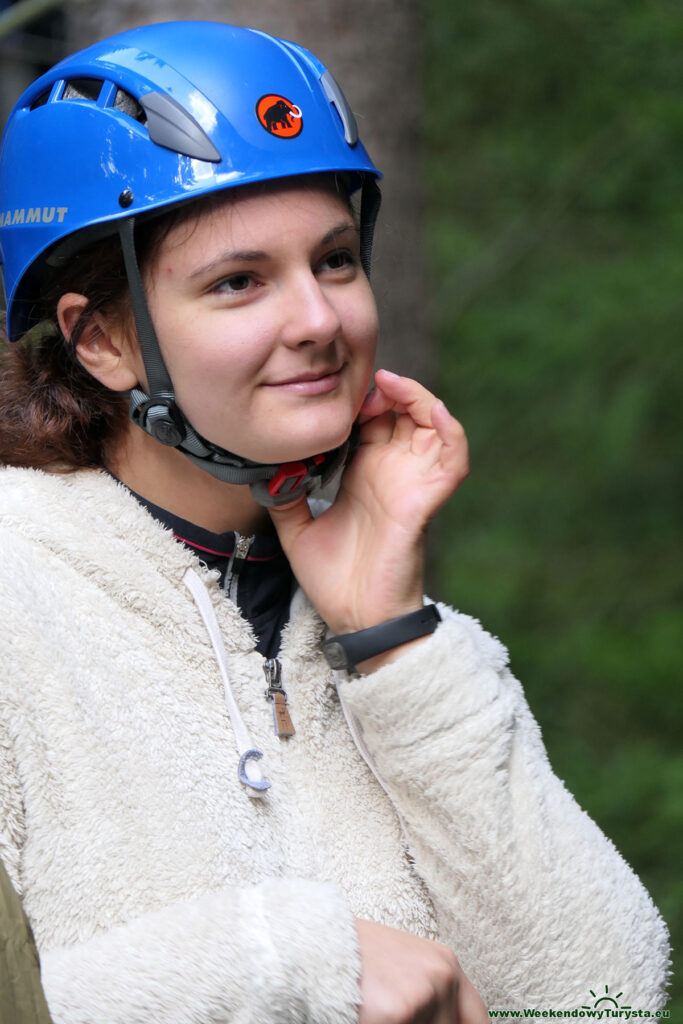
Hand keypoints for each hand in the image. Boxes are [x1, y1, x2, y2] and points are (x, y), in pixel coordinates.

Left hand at [269, 370, 468, 637]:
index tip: (332, 387)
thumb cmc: (334, 579)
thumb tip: (262, 471)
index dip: (357, 397)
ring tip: (390, 384)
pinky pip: (453, 458)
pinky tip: (430, 410)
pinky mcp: (426, 500)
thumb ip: (283, 497)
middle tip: (359, 380)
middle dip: (385, 388)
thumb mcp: (296, 529)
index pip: (370, 419)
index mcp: (364, 474)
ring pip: (433, 423)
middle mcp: (391, 472)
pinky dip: (449, 429)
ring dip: (417, 397)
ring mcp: (412, 483)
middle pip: (402, 411)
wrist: (355, 618)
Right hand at [356, 918, 488, 1023]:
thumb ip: (435, 997)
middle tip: (395, 1015)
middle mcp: (442, 975)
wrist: (317, 943)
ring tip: (378, 1010)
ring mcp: (424, 993)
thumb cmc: (357, 959)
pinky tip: (368, 1013)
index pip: (477, 1020)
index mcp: (446, 964)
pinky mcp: (401, 1012)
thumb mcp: (405, 969)